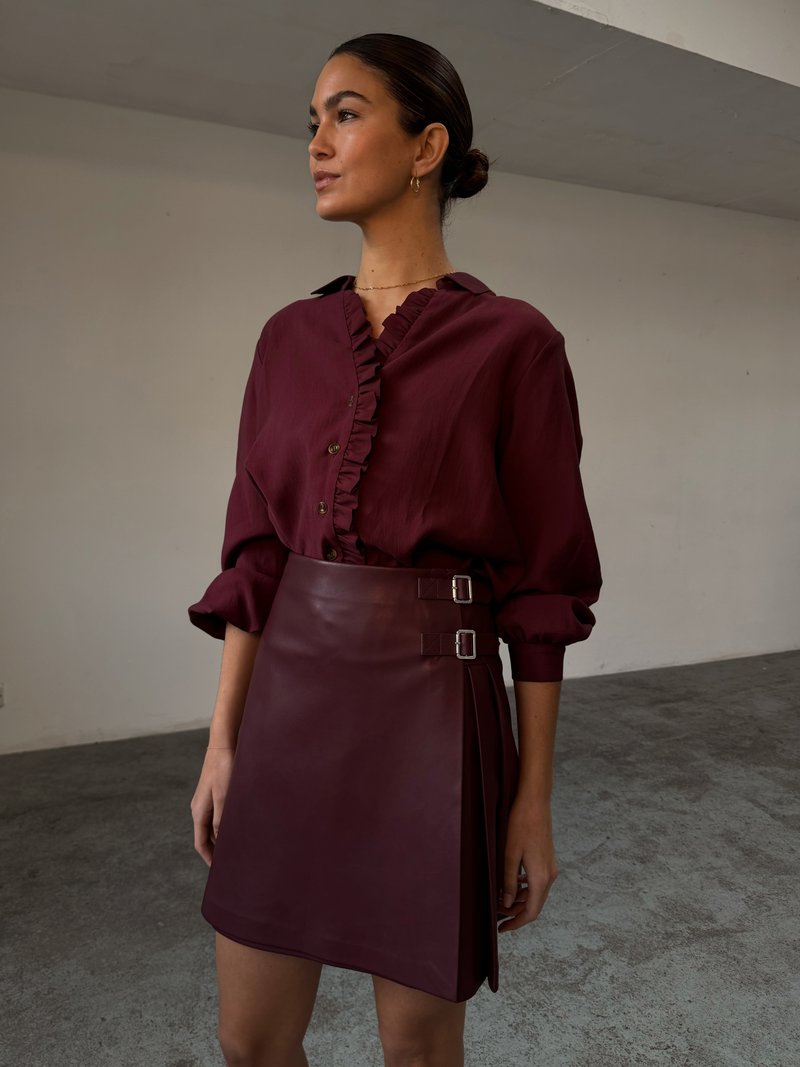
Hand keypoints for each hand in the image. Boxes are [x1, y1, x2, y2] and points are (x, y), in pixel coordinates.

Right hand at [190, 747, 234, 865]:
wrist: (223, 744)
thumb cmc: (224, 769)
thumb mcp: (224, 797)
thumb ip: (221, 820)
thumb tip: (222, 840)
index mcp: (199, 812)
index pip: (201, 843)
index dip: (209, 858)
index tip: (219, 871)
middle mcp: (200, 808)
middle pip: (206, 836)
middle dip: (216, 850)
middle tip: (231, 862)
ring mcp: (206, 801)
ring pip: (212, 826)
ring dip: (222, 837)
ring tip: (236, 848)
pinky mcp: (214, 793)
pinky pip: (218, 815)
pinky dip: (225, 825)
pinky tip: (238, 826)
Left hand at [497, 798, 558, 931]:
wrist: (535, 802)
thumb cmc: (521, 824)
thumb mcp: (509, 855)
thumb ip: (507, 881)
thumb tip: (506, 903)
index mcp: (540, 877)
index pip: (530, 912)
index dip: (516, 923)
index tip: (501, 928)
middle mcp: (549, 875)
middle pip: (534, 905)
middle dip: (515, 913)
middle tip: (496, 914)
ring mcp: (550, 867)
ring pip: (535, 894)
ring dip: (518, 900)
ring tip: (499, 898)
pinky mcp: (547, 860)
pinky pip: (536, 882)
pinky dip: (524, 888)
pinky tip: (510, 883)